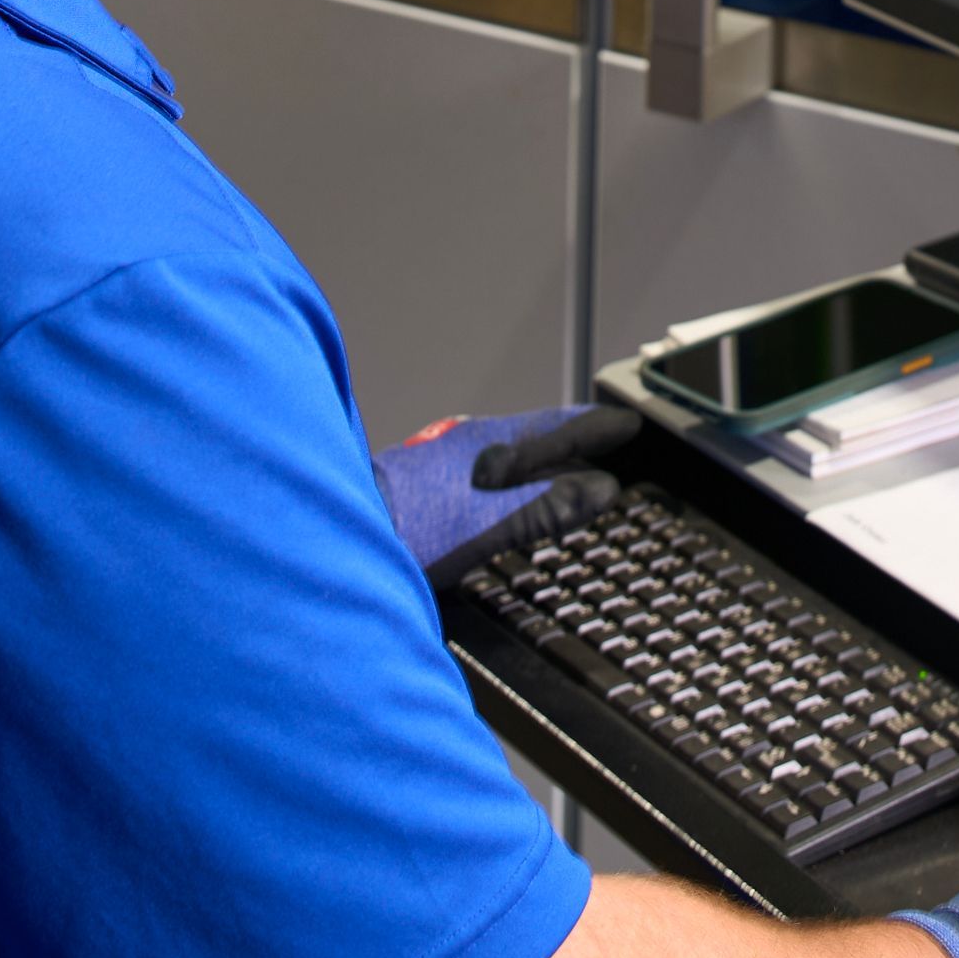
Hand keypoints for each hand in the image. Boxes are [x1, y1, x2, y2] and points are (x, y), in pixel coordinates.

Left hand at [373, 404, 639, 589]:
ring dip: (541, 461)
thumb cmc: (408, 529)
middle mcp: (469, 441)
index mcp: (493, 443)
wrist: (329, 533)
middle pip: (536, 435)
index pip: (562, 424)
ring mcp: (444, 459)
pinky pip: (484, 470)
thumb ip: (548, 506)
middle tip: (607, 445)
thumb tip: (603, 489)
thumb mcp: (491, 523)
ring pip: (508, 453)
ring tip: (566, 472)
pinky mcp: (423, 481)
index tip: (629, 425)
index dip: (599, 427)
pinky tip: (503, 499)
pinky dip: (510, 480)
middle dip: (575, 440)